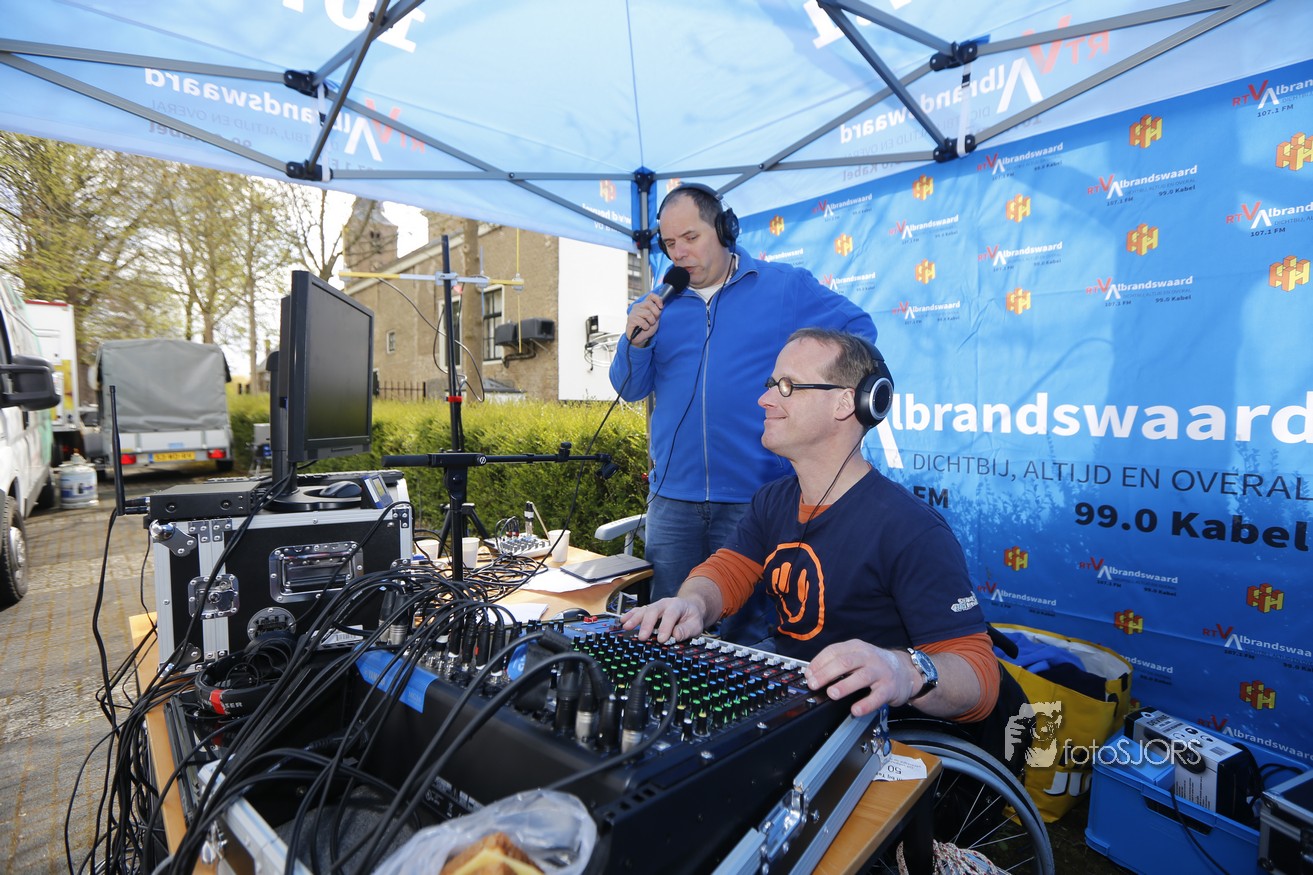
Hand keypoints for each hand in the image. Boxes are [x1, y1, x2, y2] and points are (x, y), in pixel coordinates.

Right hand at [619, 597, 706, 643]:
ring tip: (627, 627)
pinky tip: (623, 621)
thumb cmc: (692, 617)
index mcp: (677, 605)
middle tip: (642, 636)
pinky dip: (630, 615)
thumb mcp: (696, 625)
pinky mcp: (649, 610)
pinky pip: (638, 611)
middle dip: (647, 624)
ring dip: (634, 619)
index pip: (670, 615)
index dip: (665, 627)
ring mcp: (656, 606)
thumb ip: (686, 630)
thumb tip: (676, 635)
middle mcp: (665, 603)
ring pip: (644, 610)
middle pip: (654, 610)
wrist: (690, 608)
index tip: (662, 639)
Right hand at [624, 292, 664, 347]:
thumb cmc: (647, 327)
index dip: (658, 300)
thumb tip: (662, 304)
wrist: (640, 338)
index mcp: (643, 304)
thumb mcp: (655, 318)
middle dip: (656, 313)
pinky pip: (642, 322)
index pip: (651, 296)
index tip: (661, 307)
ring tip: (649, 325)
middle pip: (649, 304)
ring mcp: (633, 313)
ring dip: (651, 321)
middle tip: (654, 320)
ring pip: (647, 313)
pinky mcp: (631, 320)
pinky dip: (646, 327)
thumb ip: (657, 310)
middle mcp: (637, 306)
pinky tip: (644, 328)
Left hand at [803, 640, 920, 716]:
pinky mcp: (889, 688)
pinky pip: (877, 696)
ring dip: (845, 685)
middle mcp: (868, 657)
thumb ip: (838, 662)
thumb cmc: (876, 665)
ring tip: (832, 693)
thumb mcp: (858, 656)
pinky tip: (855, 710)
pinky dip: (865, 704)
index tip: (808, 674)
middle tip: (814, 684)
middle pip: (845, 662)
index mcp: (856, 647)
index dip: (819, 662)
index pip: (834, 651)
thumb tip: (813, 674)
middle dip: (827, 673)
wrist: (906, 671)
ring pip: (861, 677)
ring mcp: (880, 671)